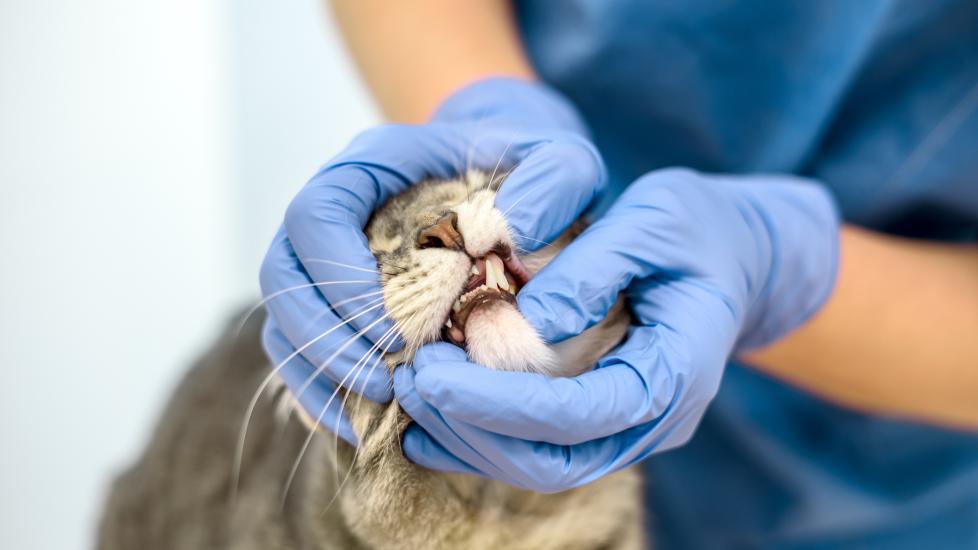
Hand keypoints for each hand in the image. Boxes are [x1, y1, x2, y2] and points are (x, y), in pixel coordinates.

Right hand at [259, 78, 605, 443]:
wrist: (514, 188)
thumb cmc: (532, 176)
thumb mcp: (561, 163)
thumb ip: (556, 180)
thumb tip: (518, 234)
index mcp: (371, 165)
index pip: (316, 214)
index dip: (340, 279)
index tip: (396, 331)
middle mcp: (333, 210)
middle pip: (282, 276)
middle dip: (327, 339)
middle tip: (386, 382)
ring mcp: (323, 260)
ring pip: (282, 320)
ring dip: (322, 370)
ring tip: (381, 404)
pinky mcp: (330, 305)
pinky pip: (299, 353)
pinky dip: (324, 391)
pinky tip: (369, 419)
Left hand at [394, 168, 839, 490]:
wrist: (731, 256)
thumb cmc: (696, 229)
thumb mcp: (655, 219)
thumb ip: (595, 265)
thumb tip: (521, 318)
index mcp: (675, 374)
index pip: (578, 414)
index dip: (498, 402)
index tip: (433, 369)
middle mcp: (653, 420)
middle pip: (552, 462)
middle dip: (472, 428)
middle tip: (411, 377)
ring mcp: (627, 428)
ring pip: (539, 466)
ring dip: (468, 437)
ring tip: (410, 389)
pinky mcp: (600, 420)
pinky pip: (537, 450)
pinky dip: (480, 438)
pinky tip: (430, 419)